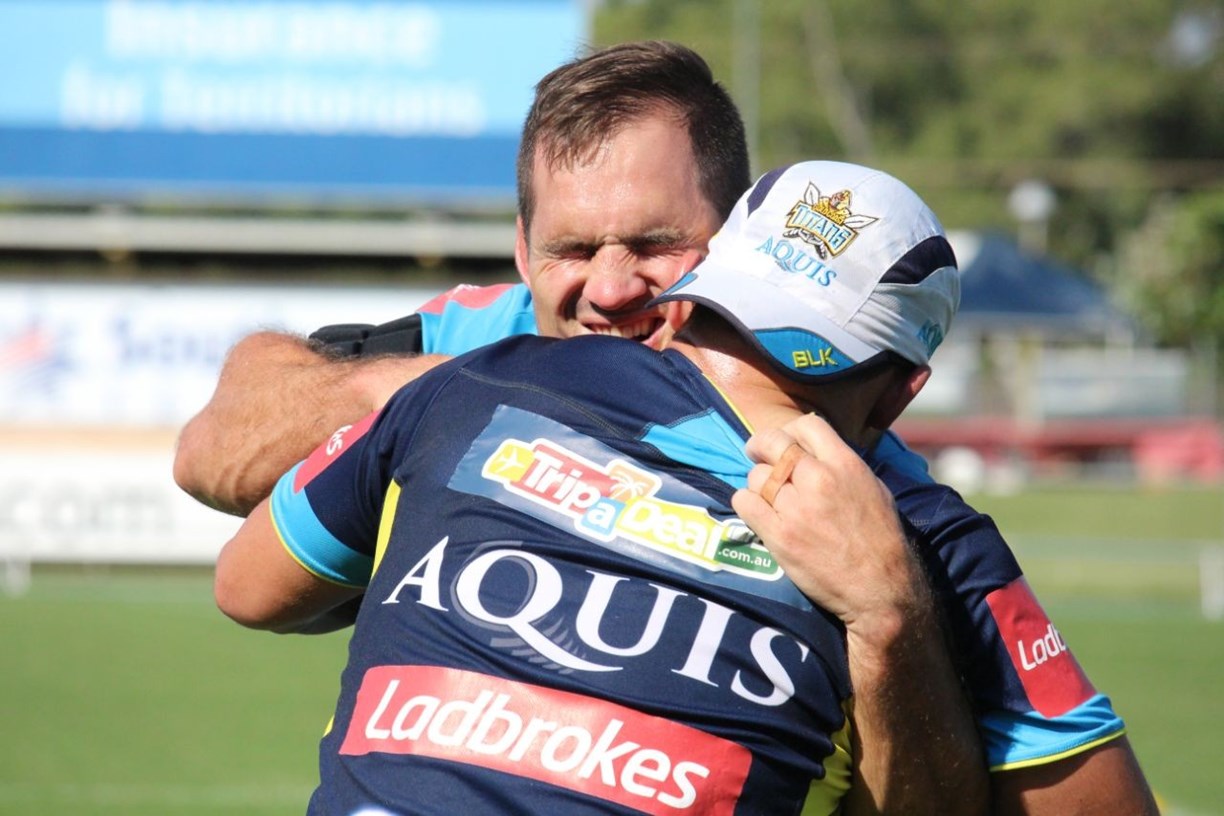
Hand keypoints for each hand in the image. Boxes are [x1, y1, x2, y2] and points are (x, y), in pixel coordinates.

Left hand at [731, 413, 922, 634]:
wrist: (880, 588)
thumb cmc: (881, 540)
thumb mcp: (873, 488)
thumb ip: (843, 465)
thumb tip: (817, 451)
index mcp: (844, 465)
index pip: (807, 424)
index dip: (790, 430)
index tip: (785, 442)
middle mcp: (818, 480)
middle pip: (772, 442)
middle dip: (760, 445)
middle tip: (757, 454)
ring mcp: (795, 508)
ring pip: (756, 475)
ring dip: (758, 484)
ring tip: (769, 498)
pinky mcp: (778, 535)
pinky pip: (744, 502)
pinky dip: (745, 502)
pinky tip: (756, 511)